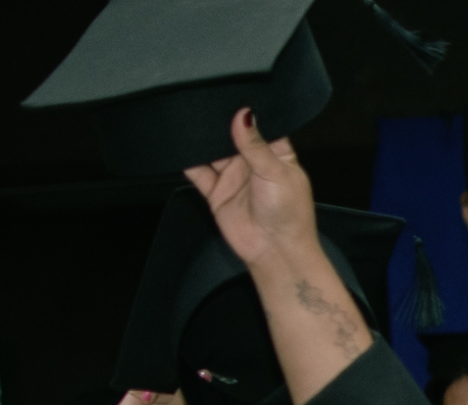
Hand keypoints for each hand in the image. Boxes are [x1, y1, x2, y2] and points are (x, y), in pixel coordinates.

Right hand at [184, 109, 319, 276]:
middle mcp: (253, 162)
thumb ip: (255, 144)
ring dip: (200, 139)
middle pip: (231, 135)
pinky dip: (186, 160)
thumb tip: (243, 114)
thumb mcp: (275, 172)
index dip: (246, 110)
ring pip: (211, 151)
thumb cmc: (289, 215)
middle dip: (218, 122)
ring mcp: (234, 176)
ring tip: (186, 117)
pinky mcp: (217, 192)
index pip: (259, 124)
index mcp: (276, 153)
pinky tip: (177, 145)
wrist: (275, 252)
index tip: (230, 90)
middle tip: (202, 99)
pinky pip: (197, 171)